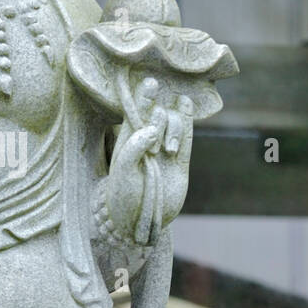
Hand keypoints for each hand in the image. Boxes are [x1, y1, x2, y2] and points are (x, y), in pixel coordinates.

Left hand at [106, 76, 192, 245]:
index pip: (136, 112)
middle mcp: (147, 142)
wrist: (139, 222)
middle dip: (159, 121)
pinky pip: (186, 138)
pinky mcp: (179, 163)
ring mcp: (164, 152)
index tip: (150, 84)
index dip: (143, 98)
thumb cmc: (122, 197)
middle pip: (157, 116)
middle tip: (154, 148)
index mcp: (128, 141)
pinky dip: (186, 121)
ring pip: (173, 125)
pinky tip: (185, 104)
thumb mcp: (122, 172)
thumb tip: (150, 129)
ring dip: (173, 129)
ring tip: (167, 151)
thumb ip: (133, 149)